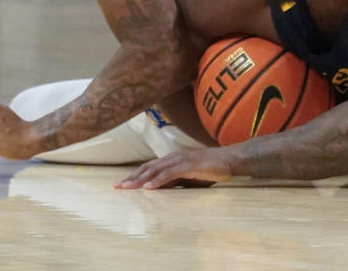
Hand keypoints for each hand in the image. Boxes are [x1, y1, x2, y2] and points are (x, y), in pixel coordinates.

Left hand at [115, 148, 233, 188]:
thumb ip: (174, 181)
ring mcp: (180, 160)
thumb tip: (160, 189)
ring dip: (140, 179)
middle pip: (147, 167)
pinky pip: (169, 174)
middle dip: (131, 177)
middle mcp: (173, 157)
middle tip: (117, 186)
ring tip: (127, 187)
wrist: (229, 160)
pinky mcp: (188, 166)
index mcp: (172, 159)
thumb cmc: (211, 169)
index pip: (149, 167)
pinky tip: (148, 187)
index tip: (122, 183)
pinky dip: (157, 181)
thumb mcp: (188, 177)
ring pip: (155, 170)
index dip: (134, 175)